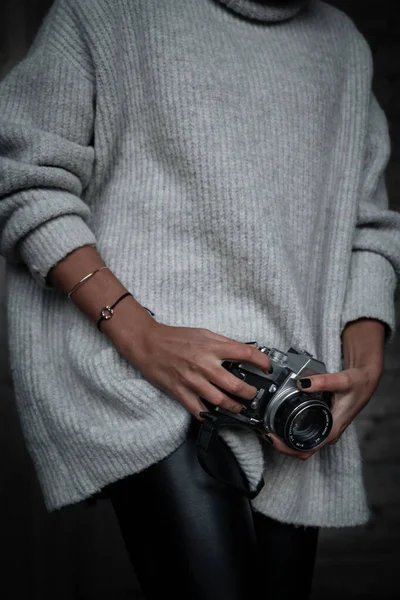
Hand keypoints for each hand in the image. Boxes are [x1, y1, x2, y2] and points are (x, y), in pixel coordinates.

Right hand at [115, 321, 270, 417]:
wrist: (148, 343)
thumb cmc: (176, 338)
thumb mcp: (204, 333)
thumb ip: (225, 343)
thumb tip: (245, 350)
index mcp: (212, 347)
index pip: (246, 354)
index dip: (262, 362)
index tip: (267, 368)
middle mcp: (204, 365)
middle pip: (236, 384)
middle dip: (250, 393)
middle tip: (253, 394)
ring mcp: (192, 380)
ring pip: (220, 400)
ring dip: (234, 407)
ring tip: (239, 407)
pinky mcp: (180, 392)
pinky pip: (198, 409)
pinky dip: (209, 415)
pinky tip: (215, 415)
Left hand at [265, 363, 382, 459]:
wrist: (365, 380)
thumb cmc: (358, 383)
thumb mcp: (342, 381)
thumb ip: (322, 381)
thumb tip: (302, 383)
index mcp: (331, 430)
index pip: (306, 450)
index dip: (286, 448)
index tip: (271, 437)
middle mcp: (327, 432)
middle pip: (300, 450)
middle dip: (281, 444)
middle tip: (264, 431)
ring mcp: (324, 428)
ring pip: (302, 442)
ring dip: (284, 438)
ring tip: (268, 427)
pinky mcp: (322, 421)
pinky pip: (304, 432)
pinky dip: (290, 430)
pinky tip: (280, 420)